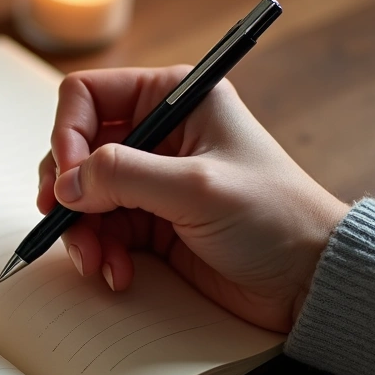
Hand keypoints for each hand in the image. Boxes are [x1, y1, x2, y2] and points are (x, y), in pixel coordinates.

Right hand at [38, 66, 348, 332]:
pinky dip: (98, 252)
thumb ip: (124, 175)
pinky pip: (100, 230)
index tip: (69, 179)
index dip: (68, 134)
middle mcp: (158, 133)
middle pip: (76, 148)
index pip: (88, 95)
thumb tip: (66, 184)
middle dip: (68, 190)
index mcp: (175, 98)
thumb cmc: (274, 217)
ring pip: (81, 195)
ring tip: (96, 261)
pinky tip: (117, 273)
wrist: (308, 279)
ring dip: (80, 230)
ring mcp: (151, 180)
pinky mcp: (149, 222)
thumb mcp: (196, 187)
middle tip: (67, 221)